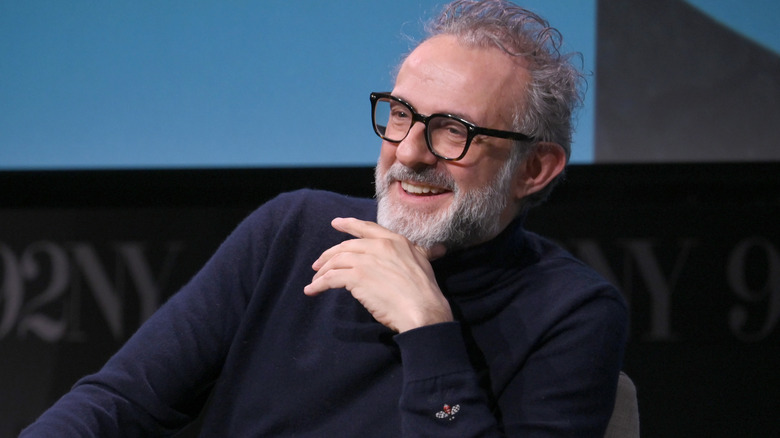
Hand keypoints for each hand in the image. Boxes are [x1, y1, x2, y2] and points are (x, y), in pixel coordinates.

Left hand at [303, 217, 451, 332]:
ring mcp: (366, 260)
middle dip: (329, 254)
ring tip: (315, 281)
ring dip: (322, 271)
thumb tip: (440, 248)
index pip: (367, 228)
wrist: (423, 310)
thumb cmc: (426, 291)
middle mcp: (379, 246)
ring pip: (336, 261)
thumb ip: (423, 253)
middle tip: (318, 264)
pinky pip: (331, 278)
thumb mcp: (425, 263)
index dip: (349, 225)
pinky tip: (312, 291)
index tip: (336, 223)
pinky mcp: (356, 276)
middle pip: (346, 246)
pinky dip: (319, 284)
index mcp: (395, 241)